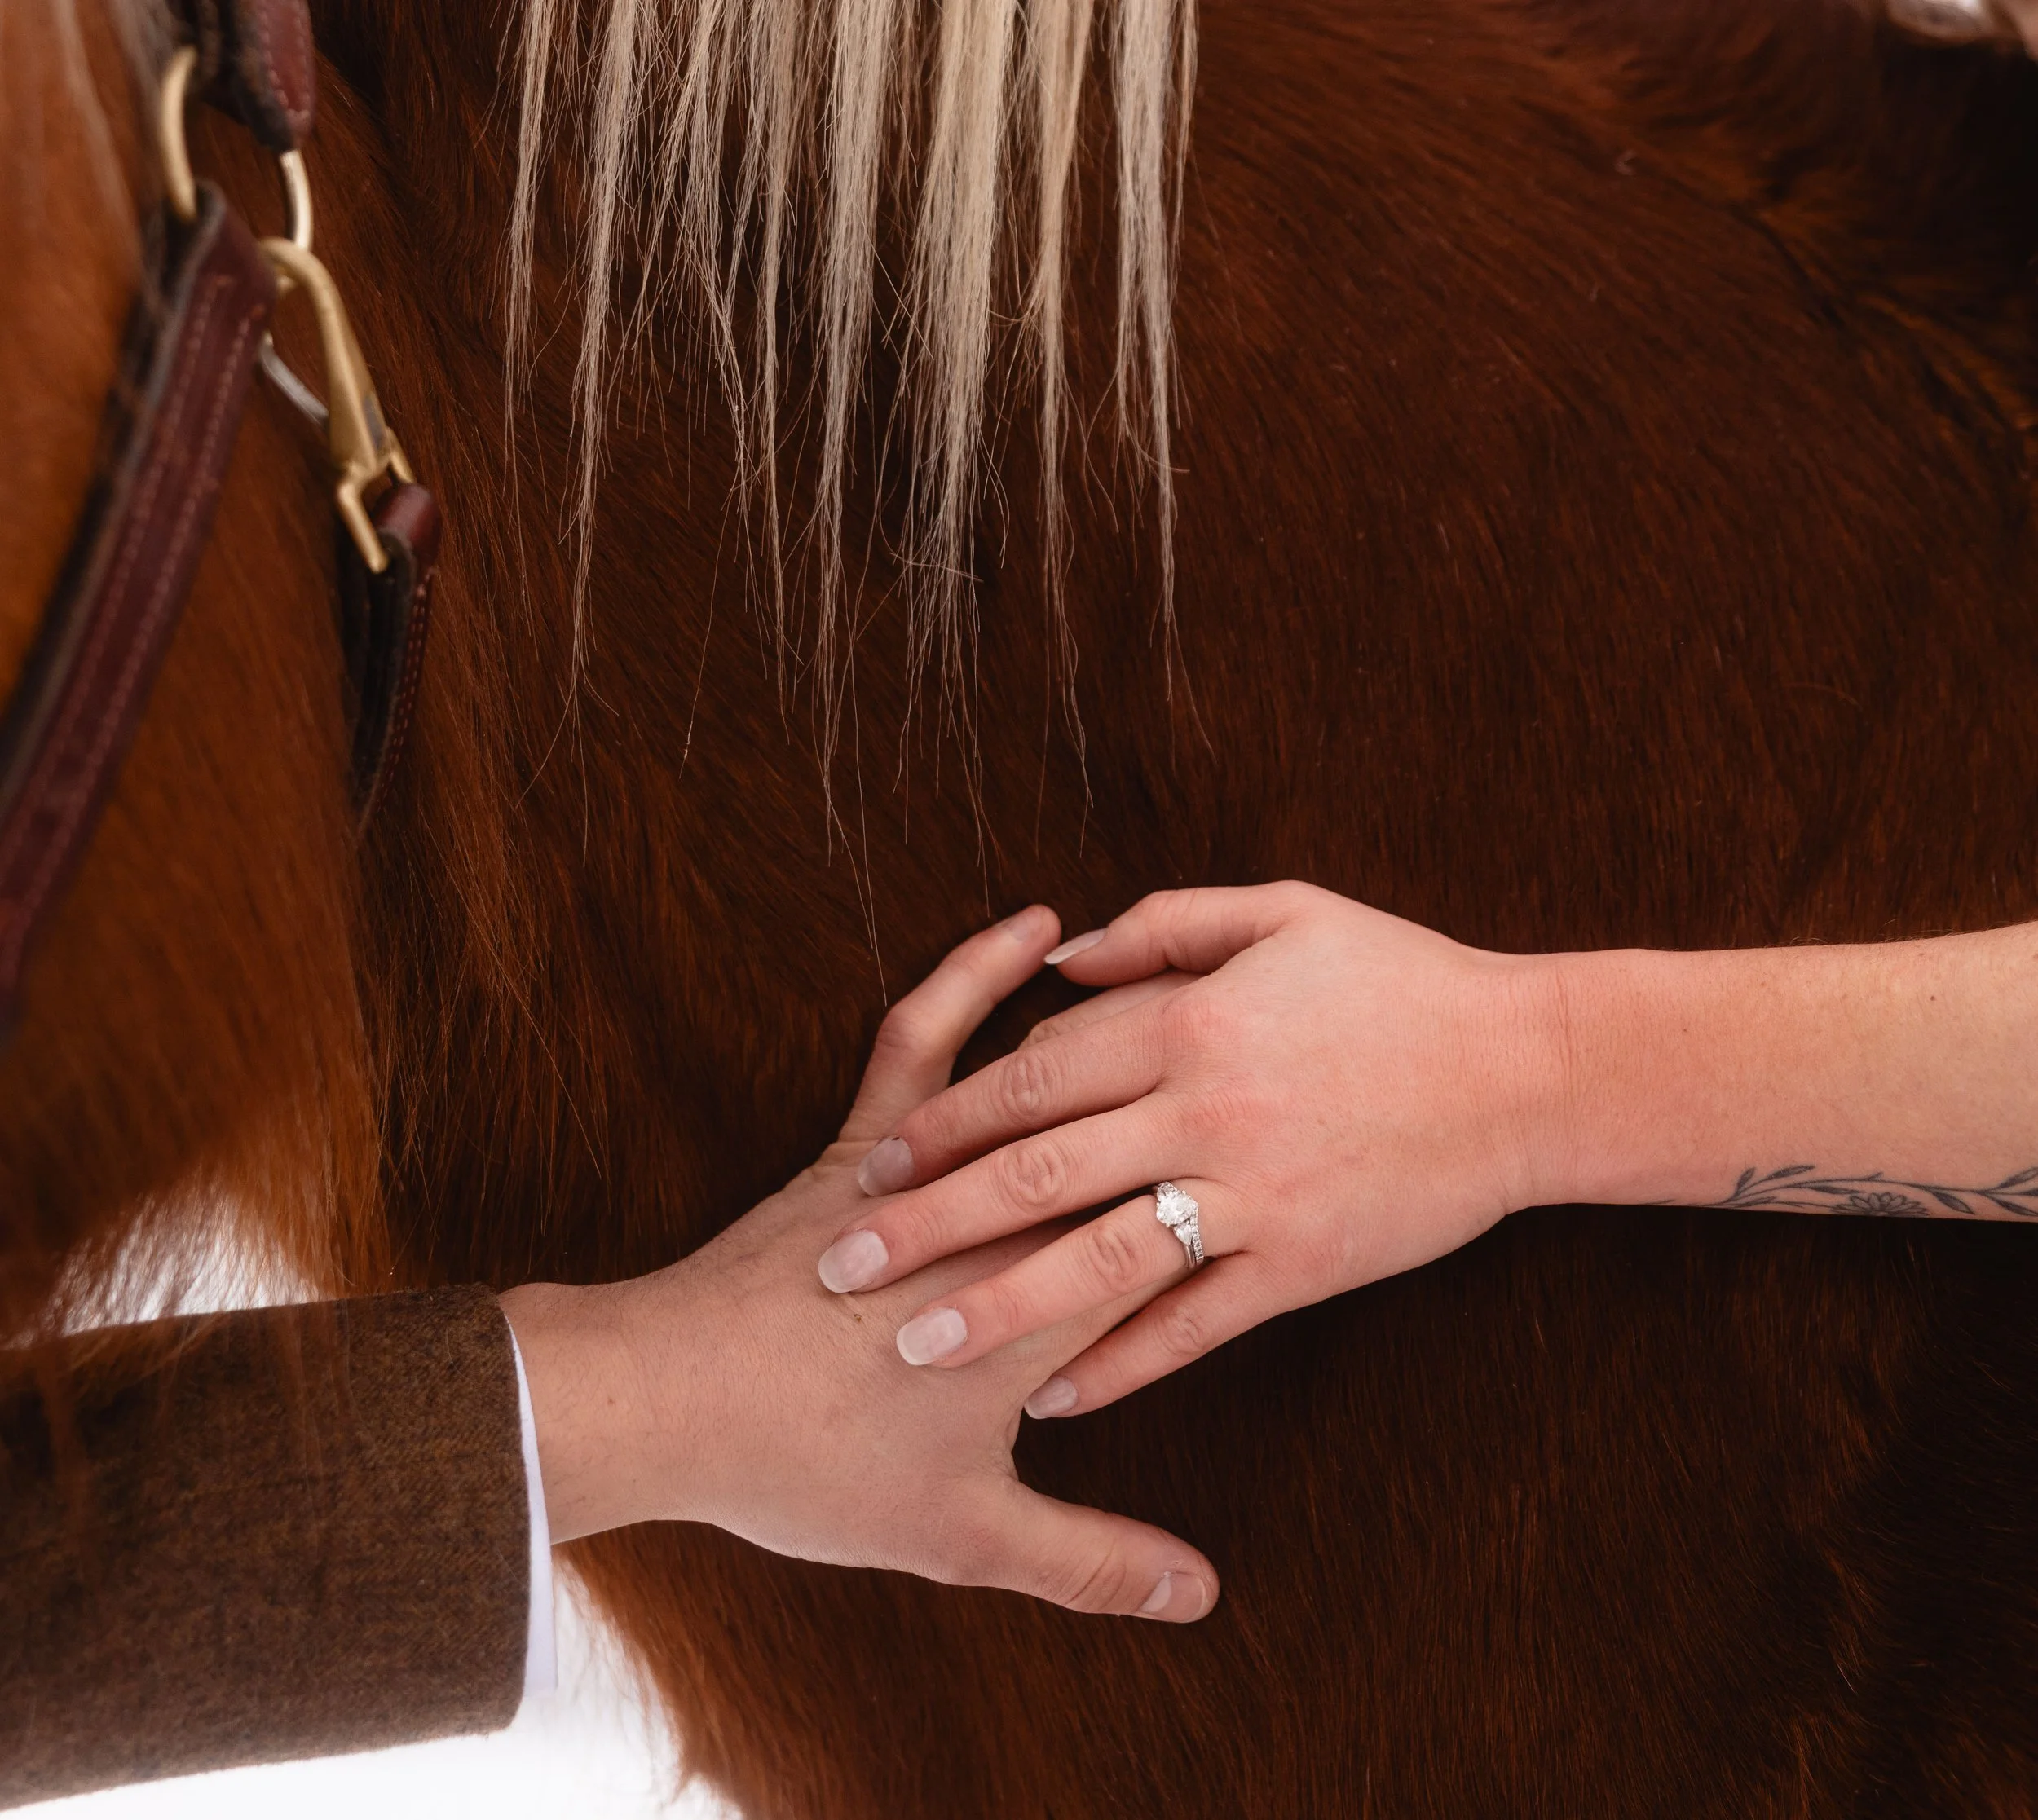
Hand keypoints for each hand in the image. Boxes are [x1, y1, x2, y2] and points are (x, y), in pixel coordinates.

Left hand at [501, 908, 1217, 1621]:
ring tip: (1200, 979)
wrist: (668, 1399)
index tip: (1312, 1160)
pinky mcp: (863, 1136)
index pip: (1172, 1245)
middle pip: (1128, 1148)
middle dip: (1209, 1099)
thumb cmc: (810, 1468)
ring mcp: (933, 1167)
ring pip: (1045, 1082)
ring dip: (1121, 1029)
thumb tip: (1200, 1596)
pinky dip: (972, 976)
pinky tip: (1024, 934)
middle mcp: (1008, 1223)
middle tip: (1280, 1060)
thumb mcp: (966, 1534)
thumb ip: (1091, 1562)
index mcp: (1047, 1312)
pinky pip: (925, 1036)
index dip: (1245, 1202)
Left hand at [814, 883, 1564, 1417]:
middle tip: (845, 1264)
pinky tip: (1055, 1399)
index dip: (945, 1120)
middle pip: (1038, 1170)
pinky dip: (1121, 1364)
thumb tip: (1060, 960)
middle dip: (930, 1220)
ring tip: (915, 1344)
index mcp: (1192, 1024)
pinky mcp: (1303, 1266)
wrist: (1533, 1069)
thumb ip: (1165, 925)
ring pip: (1098, 1258)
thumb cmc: (1404, 980)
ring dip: (998, 1305)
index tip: (874, 1160)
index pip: (1033, 1074)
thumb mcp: (1286, 911)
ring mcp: (1254, 1196)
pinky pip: (1193, 1325)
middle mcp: (1207, 1113)